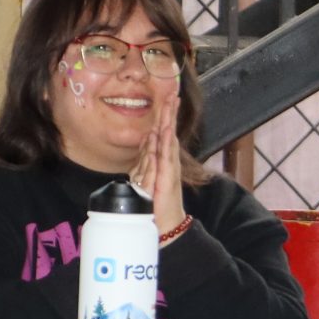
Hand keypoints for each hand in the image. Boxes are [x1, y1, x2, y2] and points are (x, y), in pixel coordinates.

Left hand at [129, 105, 187, 235]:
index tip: (167, 100)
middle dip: (170, 114)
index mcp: (163, 160)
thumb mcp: (148, 177)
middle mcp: (168, 162)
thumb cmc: (158, 203)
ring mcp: (169, 168)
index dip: (165, 117)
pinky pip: (166, 157)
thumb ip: (146, 159)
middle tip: (172, 95)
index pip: (163, 134)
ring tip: (171, 106)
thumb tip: (146, 141)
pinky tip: (166, 132)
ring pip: (169, 140)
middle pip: (168, 133)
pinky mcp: (167, 177)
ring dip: (169, 123)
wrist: (167, 223)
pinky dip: (166, 143)